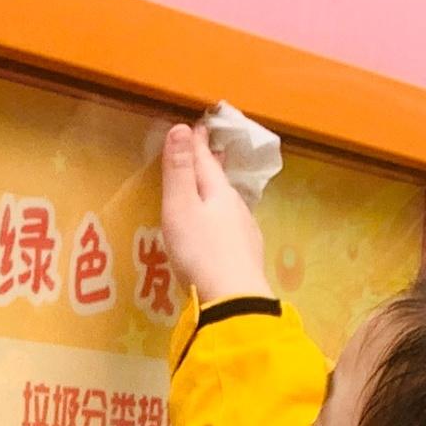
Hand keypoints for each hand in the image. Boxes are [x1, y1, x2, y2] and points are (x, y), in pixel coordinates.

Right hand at [160, 116, 272, 307]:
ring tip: (212, 184)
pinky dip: (223, 217)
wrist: (233, 300)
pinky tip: (223, 227)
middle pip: (220, 179)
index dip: (197, 143)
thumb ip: (180, 171)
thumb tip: (181, 128)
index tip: (196, 125)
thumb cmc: (200, 252)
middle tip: (208, 147)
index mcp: (218, 191)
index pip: (205, 160)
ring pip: (228, 203)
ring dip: (218, 191)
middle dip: (211, 163)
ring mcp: (244, 231)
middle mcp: (235, 206)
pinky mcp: (246, 255)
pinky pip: (232, 226)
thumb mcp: (181, 208)